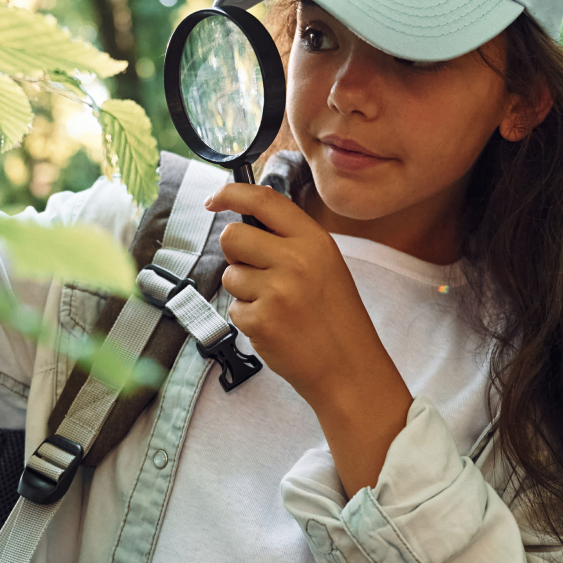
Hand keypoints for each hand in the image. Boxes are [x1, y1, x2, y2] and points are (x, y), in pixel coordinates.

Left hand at [204, 182, 412, 494]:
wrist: (349, 368)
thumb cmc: (335, 316)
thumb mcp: (326, 264)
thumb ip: (290, 240)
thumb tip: (243, 221)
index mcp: (314, 240)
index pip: (263, 200)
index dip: (231, 194)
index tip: (214, 199)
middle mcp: (295, 260)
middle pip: (232, 236)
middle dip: (235, 254)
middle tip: (257, 273)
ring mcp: (276, 291)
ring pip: (229, 275)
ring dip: (244, 291)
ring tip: (276, 307)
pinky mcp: (260, 320)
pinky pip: (233, 308)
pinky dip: (248, 319)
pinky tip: (275, 327)